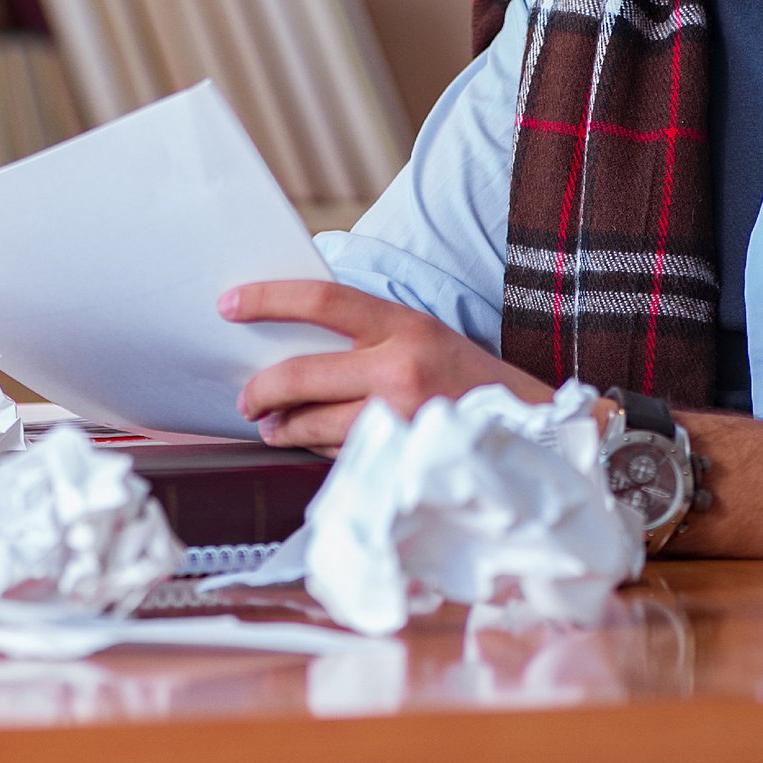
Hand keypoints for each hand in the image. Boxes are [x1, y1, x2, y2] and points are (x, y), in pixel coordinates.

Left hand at [220, 280, 551, 451]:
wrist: (534, 431)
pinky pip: (340, 455)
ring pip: (315, 424)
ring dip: (284, 428)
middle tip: (245, 399)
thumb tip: (292, 342)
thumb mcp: (424, 336)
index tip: (228, 305)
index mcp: (404, 326)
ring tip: (273, 426)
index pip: (321, 300)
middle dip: (261, 390)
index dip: (268, 299)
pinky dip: (320, 449)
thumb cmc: (468, 379)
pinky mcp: (400, 462)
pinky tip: (314, 445)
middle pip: (302, 374)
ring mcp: (400, 420)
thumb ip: (368, 336)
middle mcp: (400, 369)